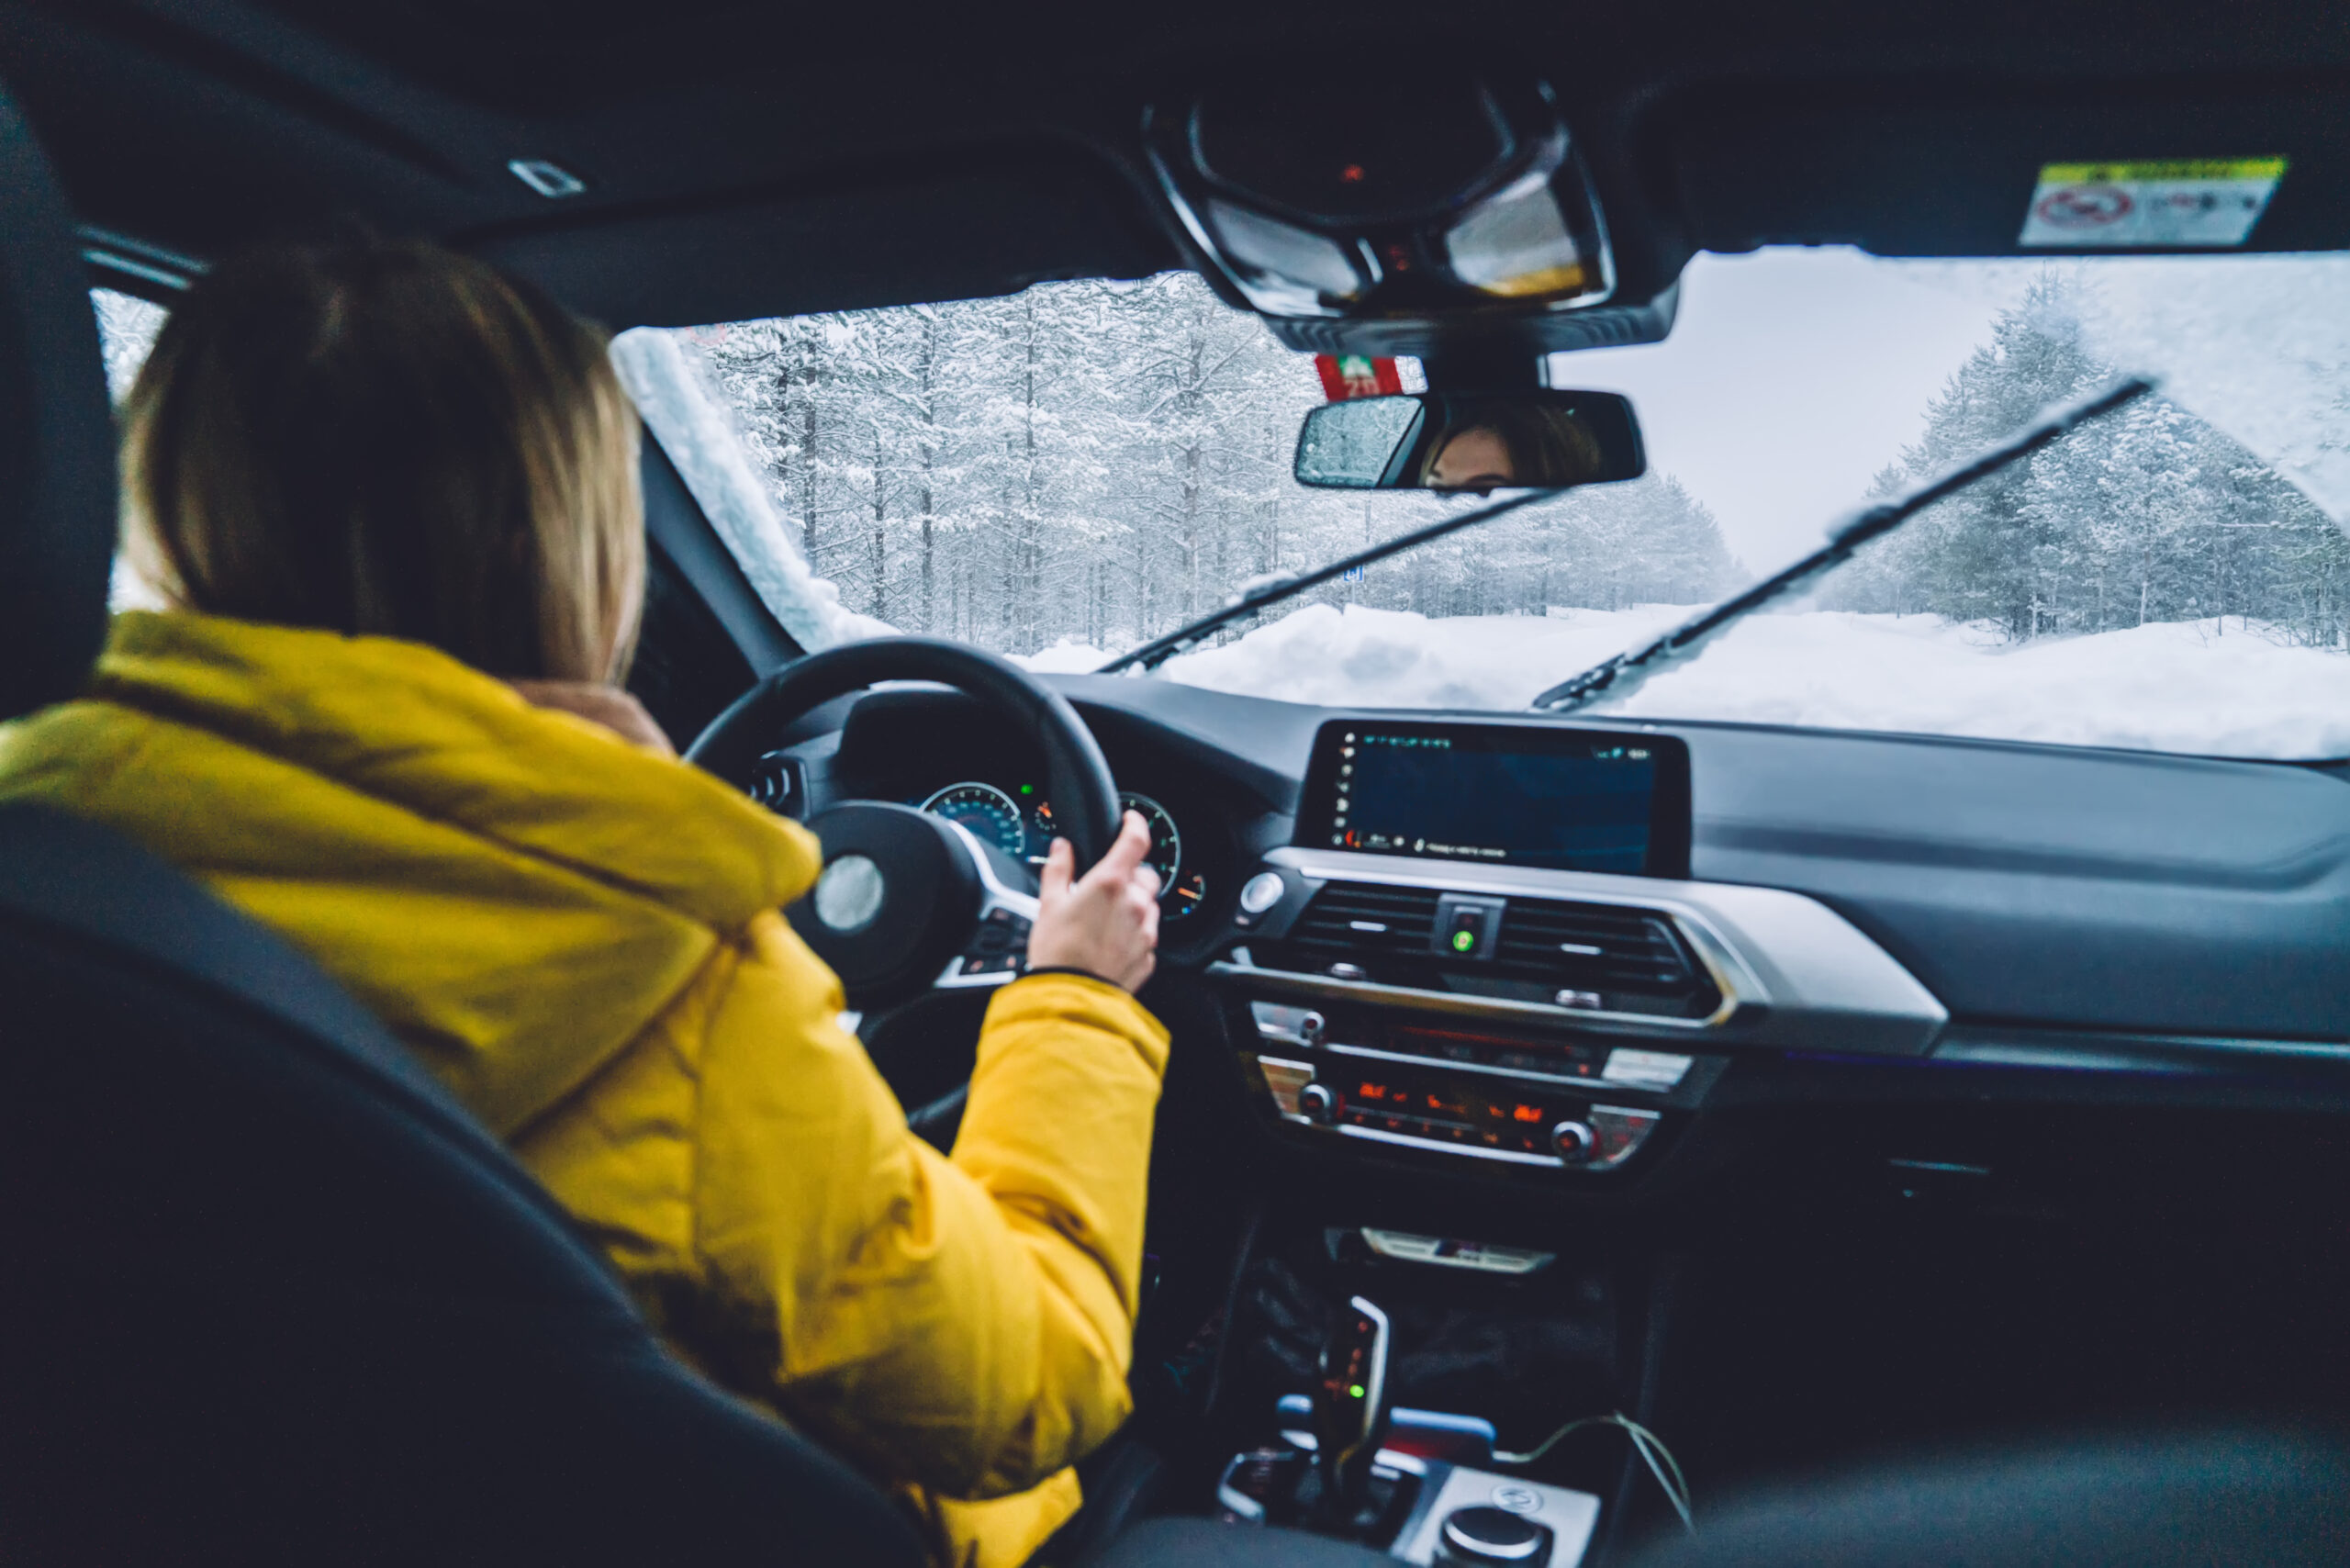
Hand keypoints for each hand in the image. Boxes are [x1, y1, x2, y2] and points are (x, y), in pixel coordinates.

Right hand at [1027, 810, 1160, 992]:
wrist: (1071, 999)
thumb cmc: (1057, 954)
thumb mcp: (1048, 904)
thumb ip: (1058, 870)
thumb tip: (1062, 849)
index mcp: (1111, 884)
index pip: (1136, 840)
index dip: (1135, 824)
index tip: (1131, 820)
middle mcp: (1135, 904)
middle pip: (1147, 875)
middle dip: (1131, 875)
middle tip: (1106, 888)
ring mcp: (1146, 931)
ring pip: (1149, 906)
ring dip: (1133, 906)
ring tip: (1104, 921)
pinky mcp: (1149, 956)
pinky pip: (1146, 936)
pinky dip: (1133, 934)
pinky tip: (1109, 944)